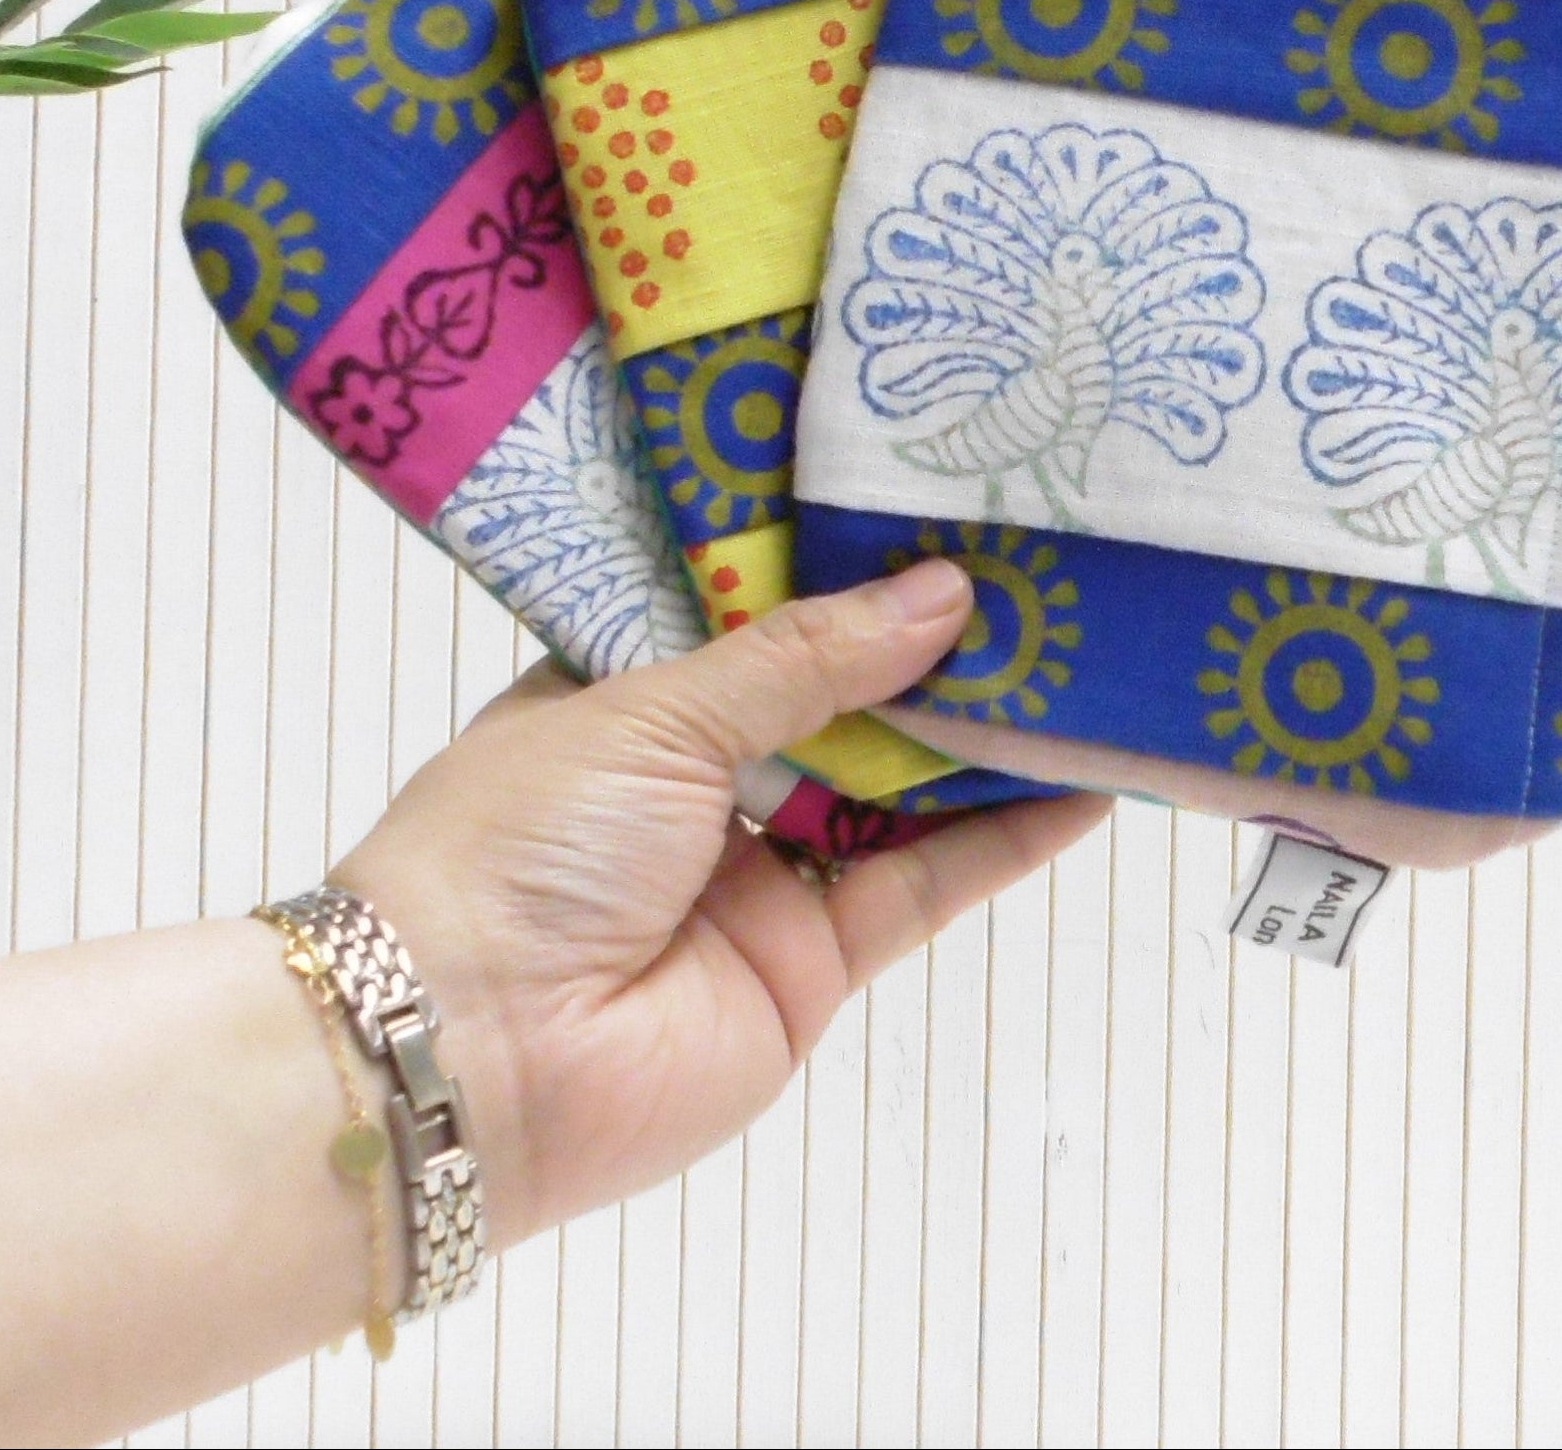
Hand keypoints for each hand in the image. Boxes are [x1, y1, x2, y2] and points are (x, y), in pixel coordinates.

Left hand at [333, 559, 1109, 1248]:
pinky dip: (1004, 837)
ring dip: (980, 731)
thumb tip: (943, 591)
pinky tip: (1089, 782)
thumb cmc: (528, 842)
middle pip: (836, 694)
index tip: (928, 498)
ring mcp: (760, 871)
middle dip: (926, 639)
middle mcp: (698, 775)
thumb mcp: (653, 711)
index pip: (749, 609)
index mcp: (627, 693)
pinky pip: (924, 883)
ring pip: (894, 785)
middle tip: (1037, 562)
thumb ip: (806, 657)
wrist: (472, 1062)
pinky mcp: (815, 963)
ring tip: (1087, 649)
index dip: (835, 562)